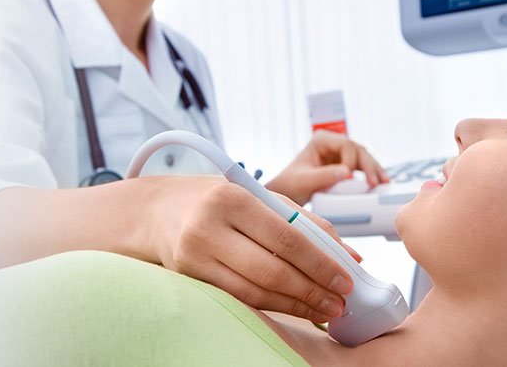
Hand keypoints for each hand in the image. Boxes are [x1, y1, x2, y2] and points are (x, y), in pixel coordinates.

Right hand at [147, 177, 359, 323]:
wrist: (157, 210)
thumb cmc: (216, 200)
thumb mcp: (257, 197)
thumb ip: (304, 222)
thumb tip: (350, 256)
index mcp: (231, 198)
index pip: (286, 238)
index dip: (320, 264)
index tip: (346, 280)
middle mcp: (208, 226)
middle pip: (271, 270)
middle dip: (312, 291)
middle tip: (339, 302)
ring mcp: (194, 254)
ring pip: (255, 291)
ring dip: (295, 305)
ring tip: (322, 310)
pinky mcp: (189, 276)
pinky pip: (238, 297)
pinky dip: (271, 305)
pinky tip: (293, 307)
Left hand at [265, 130, 388, 203]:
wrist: (287, 194)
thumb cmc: (290, 184)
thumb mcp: (304, 181)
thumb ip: (324, 176)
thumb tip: (347, 173)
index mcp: (321, 140)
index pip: (345, 145)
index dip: (351, 161)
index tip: (350, 180)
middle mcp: (333, 143)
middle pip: (358, 150)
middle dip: (369, 166)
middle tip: (376, 182)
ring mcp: (340, 154)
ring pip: (363, 158)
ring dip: (374, 170)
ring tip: (384, 183)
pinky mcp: (345, 165)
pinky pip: (362, 168)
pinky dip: (370, 175)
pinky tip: (380, 183)